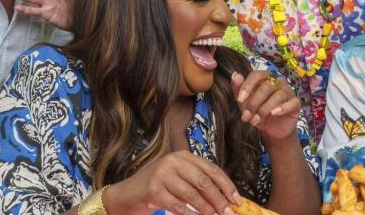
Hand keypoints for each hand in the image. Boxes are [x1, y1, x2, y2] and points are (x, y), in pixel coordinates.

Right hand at [106, 150, 241, 214]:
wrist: (128, 194)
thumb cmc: (158, 187)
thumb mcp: (178, 178)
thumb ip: (198, 183)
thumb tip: (225, 198)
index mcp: (182, 156)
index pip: (211, 169)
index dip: (226, 186)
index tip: (237, 200)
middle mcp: (173, 161)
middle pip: (203, 182)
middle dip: (219, 200)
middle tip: (228, 213)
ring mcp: (162, 175)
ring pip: (193, 195)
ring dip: (207, 210)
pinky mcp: (154, 191)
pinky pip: (179, 206)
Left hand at [232, 70, 300, 141]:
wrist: (271, 130)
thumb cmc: (257, 113)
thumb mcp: (244, 104)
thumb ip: (238, 89)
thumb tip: (235, 75)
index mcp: (264, 79)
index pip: (257, 75)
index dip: (248, 86)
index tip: (240, 100)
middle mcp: (277, 82)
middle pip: (266, 87)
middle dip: (254, 103)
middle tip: (246, 116)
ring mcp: (288, 91)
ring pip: (278, 95)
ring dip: (264, 109)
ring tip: (256, 120)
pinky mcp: (296, 103)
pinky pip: (291, 103)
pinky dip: (282, 108)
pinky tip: (273, 114)